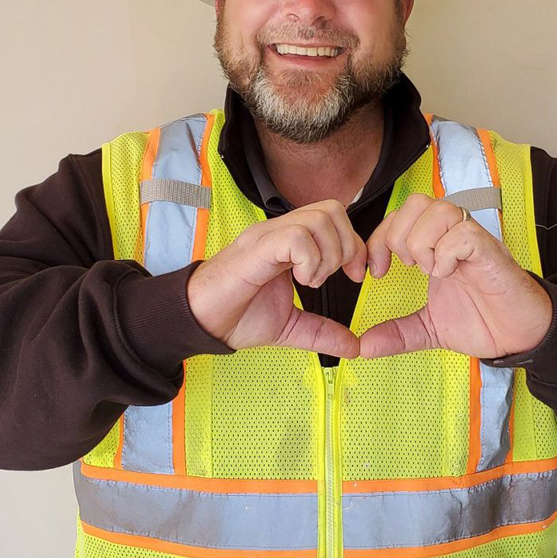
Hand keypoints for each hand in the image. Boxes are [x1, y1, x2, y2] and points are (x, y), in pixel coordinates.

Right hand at [187, 199, 367, 358]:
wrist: (200, 322)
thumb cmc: (236, 316)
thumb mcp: (290, 327)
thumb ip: (322, 332)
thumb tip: (354, 347)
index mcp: (289, 242)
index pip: (334, 218)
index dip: (354, 245)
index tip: (356, 276)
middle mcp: (279, 232)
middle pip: (332, 210)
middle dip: (347, 246)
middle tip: (337, 277)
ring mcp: (267, 237)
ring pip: (317, 219)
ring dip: (327, 255)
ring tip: (311, 281)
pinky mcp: (256, 249)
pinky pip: (296, 237)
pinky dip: (309, 260)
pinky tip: (301, 281)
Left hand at [359, 193, 551, 359]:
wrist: (520, 336)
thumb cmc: (482, 322)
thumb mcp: (428, 329)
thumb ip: (397, 333)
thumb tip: (363, 347)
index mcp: (435, 246)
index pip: (398, 217)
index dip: (378, 238)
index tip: (375, 272)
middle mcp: (452, 236)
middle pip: (416, 202)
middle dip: (398, 236)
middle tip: (405, 268)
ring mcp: (473, 241)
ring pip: (439, 210)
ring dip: (423, 242)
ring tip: (429, 271)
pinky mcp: (491, 252)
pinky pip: (464, 233)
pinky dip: (447, 253)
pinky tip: (448, 275)